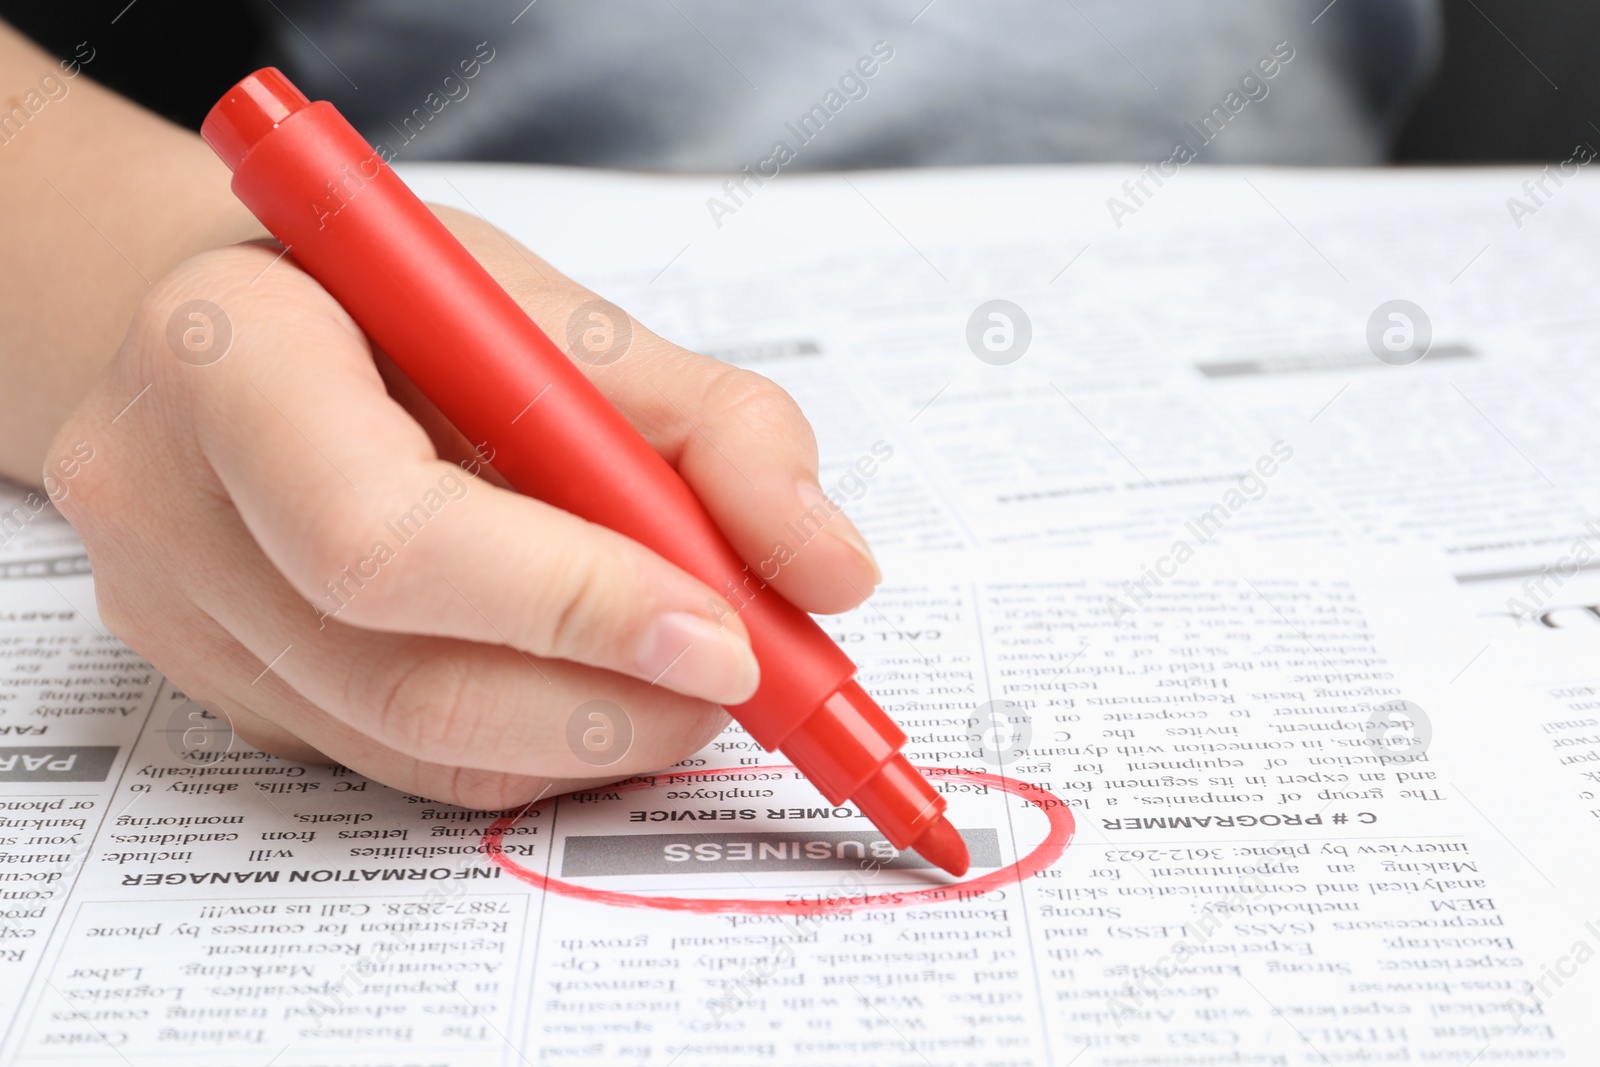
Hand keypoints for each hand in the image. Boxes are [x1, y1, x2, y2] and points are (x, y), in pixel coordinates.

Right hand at [46, 205, 880, 807]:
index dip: (573, 604)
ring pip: (416, 751)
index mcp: (230, 356)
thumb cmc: (394, 305)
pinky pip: (400, 763)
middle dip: (615, 702)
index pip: (388, 534)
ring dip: (593, 737)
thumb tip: (833, 572)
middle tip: (741, 675)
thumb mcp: (558, 309)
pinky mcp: (221, 694)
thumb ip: (715, 425)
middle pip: (409, 680)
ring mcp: (178, 620)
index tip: (724, 633)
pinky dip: (530, 744)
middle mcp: (168, 505)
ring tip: (685, 675)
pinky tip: (588, 682)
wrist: (238, 332)